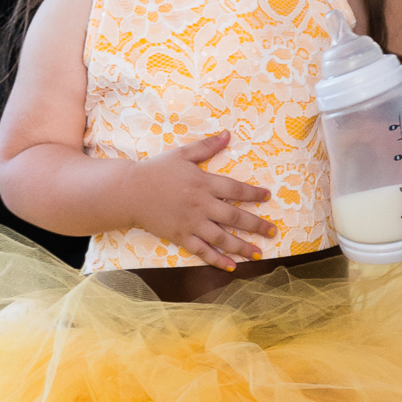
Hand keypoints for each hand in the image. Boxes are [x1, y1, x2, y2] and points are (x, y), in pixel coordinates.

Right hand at [131, 133, 274, 268]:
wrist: (129, 192)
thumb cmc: (156, 170)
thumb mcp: (182, 154)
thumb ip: (207, 146)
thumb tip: (228, 134)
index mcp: (203, 183)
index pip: (236, 190)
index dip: (254, 194)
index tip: (268, 198)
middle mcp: (201, 205)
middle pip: (235, 218)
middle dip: (257, 225)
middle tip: (272, 232)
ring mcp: (191, 223)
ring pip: (222, 238)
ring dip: (243, 247)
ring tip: (259, 253)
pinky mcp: (181, 236)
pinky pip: (202, 251)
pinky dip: (217, 260)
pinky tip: (232, 266)